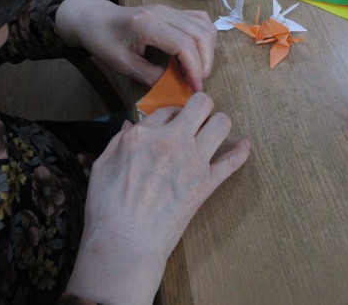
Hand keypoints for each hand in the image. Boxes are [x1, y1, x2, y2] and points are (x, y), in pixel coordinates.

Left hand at [56, 0, 216, 91]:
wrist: (96, 19)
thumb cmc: (104, 41)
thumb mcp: (122, 64)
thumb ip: (150, 76)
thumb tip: (176, 88)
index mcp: (147, 24)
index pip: (184, 44)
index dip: (195, 69)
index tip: (194, 89)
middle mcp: (163, 12)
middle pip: (201, 35)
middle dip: (204, 63)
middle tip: (195, 83)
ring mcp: (171, 9)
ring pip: (205, 27)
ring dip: (207, 52)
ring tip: (196, 72)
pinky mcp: (175, 11)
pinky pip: (201, 22)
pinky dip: (205, 40)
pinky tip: (196, 55)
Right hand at [66, 93, 250, 303]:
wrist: (126, 243)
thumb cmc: (108, 208)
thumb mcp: (103, 167)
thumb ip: (118, 141)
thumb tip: (130, 125)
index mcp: (144, 135)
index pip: (166, 109)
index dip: (170, 114)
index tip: (171, 122)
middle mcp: (172, 141)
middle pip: (201, 104)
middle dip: (201, 106)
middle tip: (196, 118)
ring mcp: (193, 161)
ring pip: (222, 124)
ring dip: (219, 124)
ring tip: (213, 131)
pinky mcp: (207, 183)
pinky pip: (233, 161)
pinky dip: (242, 151)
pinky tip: (245, 145)